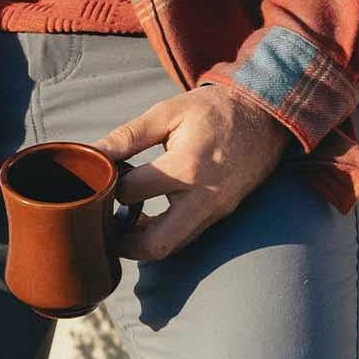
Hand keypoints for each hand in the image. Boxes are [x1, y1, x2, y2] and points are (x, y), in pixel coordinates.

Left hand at [89, 86, 292, 261]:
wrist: (265, 116)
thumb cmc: (213, 110)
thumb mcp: (167, 112)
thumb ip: (128, 136)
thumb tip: (93, 153)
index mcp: (186, 168)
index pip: (132, 192)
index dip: (109, 185)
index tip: (100, 176)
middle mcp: (203, 198)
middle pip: (155, 245)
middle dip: (123, 243)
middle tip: (102, 225)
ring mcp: (215, 211)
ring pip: (172, 247)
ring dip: (142, 242)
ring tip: (120, 221)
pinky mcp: (221, 215)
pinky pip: (186, 237)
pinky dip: (163, 234)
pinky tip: (146, 218)